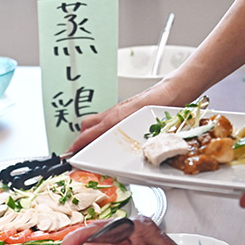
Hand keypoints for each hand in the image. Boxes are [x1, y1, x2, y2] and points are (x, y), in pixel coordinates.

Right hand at [69, 79, 183, 152]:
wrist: (174, 90)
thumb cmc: (162, 104)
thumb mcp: (144, 125)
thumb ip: (127, 137)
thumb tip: (114, 150)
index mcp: (115, 118)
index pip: (89, 134)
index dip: (78, 145)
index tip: (70, 154)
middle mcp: (114, 112)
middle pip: (88, 125)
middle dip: (81, 139)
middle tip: (79, 151)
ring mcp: (119, 110)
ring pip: (97, 122)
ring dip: (92, 133)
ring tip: (93, 146)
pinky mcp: (126, 109)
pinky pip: (108, 119)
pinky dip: (104, 128)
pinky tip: (111, 135)